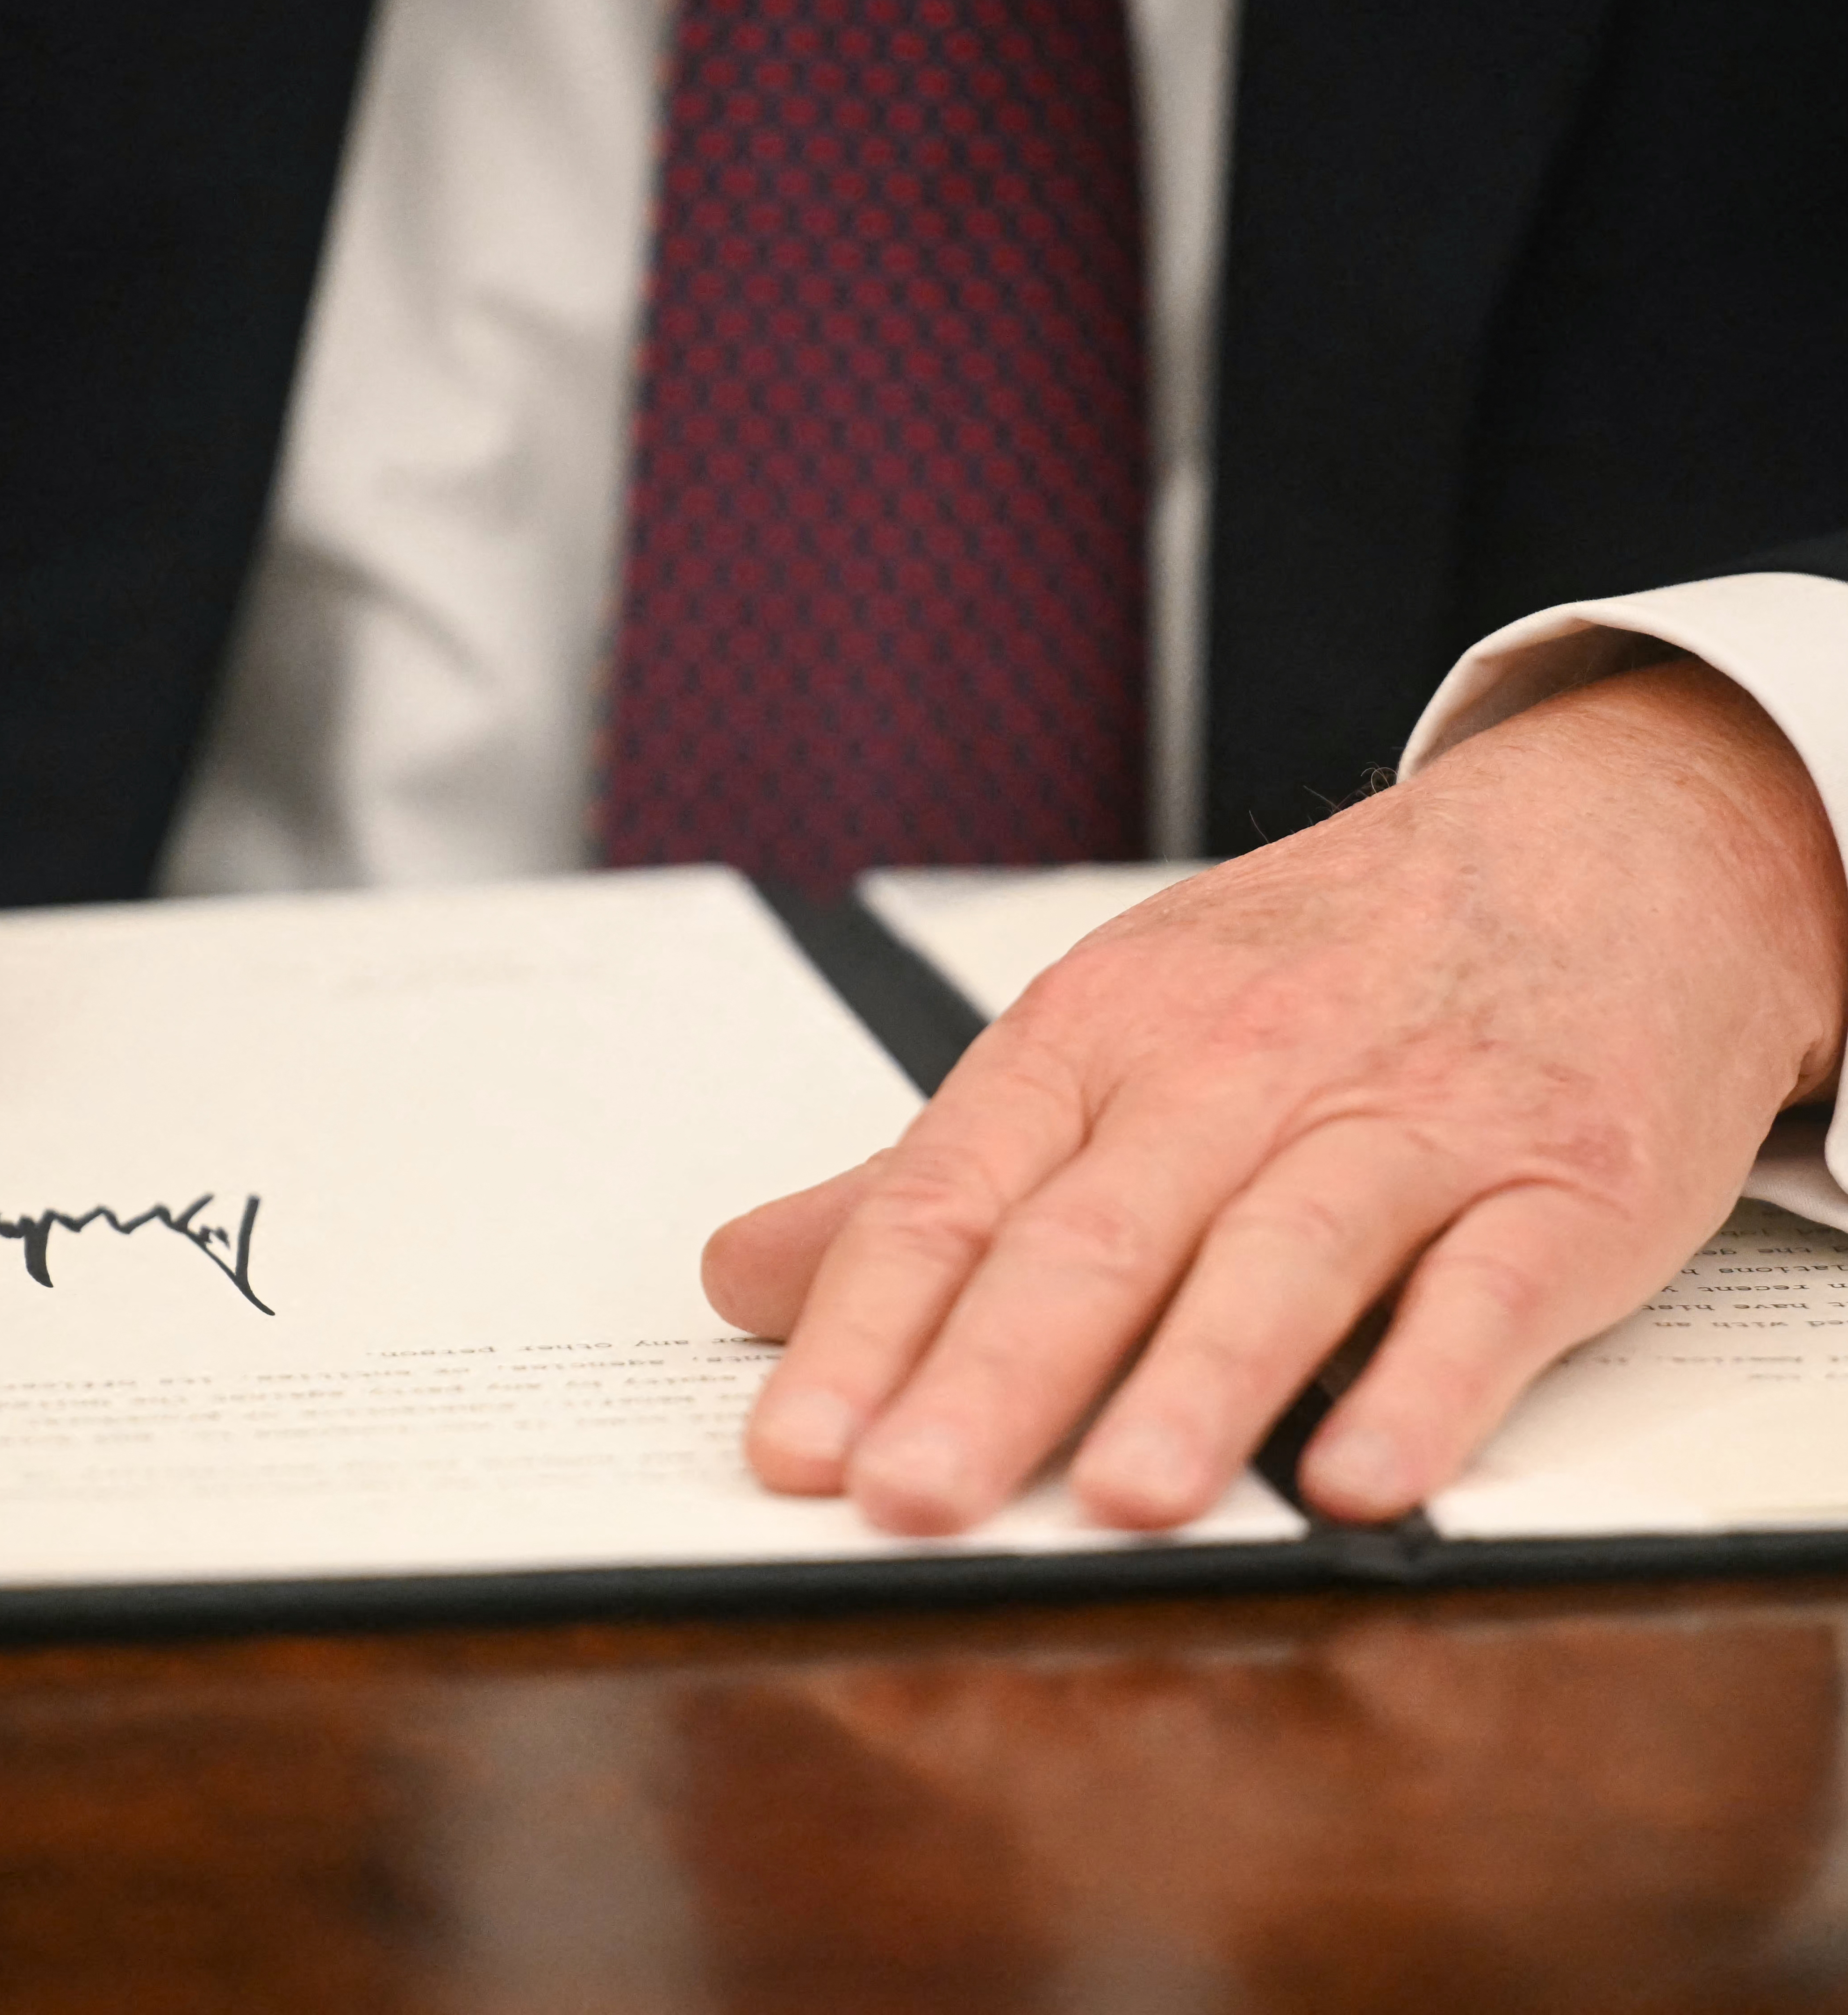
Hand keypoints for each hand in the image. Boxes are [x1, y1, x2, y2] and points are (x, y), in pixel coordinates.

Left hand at [706, 657, 1847, 1529]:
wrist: (1604, 848)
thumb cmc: (1324, 966)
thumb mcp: (1106, 1034)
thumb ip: (932, 1178)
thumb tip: (748, 1276)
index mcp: (1099, 1038)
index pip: (946, 1196)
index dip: (861, 1328)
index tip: (793, 1452)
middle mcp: (1237, 1072)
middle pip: (1090, 1236)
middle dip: (990, 1375)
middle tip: (907, 1500)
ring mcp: (1406, 1125)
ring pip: (1279, 1258)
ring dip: (1197, 1387)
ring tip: (1117, 1503)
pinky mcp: (1557, 1183)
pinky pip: (1484, 1295)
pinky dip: (1424, 1389)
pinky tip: (1359, 1481)